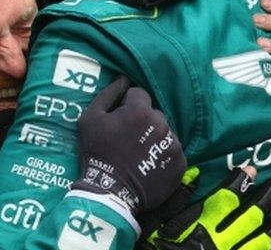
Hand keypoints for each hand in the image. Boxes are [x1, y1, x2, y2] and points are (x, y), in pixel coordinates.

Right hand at [72, 77, 186, 215]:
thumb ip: (108, 94)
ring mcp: (173, 144)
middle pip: (154, 113)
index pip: (139, 95)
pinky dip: (163, 156)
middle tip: (128, 139)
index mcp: (141, 110)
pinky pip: (172, 152)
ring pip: (164, 132)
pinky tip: (149, 165)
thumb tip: (123, 79)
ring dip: (154, 138)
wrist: (110, 192)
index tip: (118, 120)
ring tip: (139, 154)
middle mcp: (162, 123)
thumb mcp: (90, 118)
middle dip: (143, 121)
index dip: (127, 105)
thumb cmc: (97, 152)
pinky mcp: (180, 163)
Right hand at [138, 167, 270, 249]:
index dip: (242, 181)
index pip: (228, 196)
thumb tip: (196, 173)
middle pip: (252, 215)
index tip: (251, 169)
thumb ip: (177, 197)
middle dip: (266, 198)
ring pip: (262, 241)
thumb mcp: (156, 221)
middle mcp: (221, 240)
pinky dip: (267, 249)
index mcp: (201, 223)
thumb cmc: (151, 248)